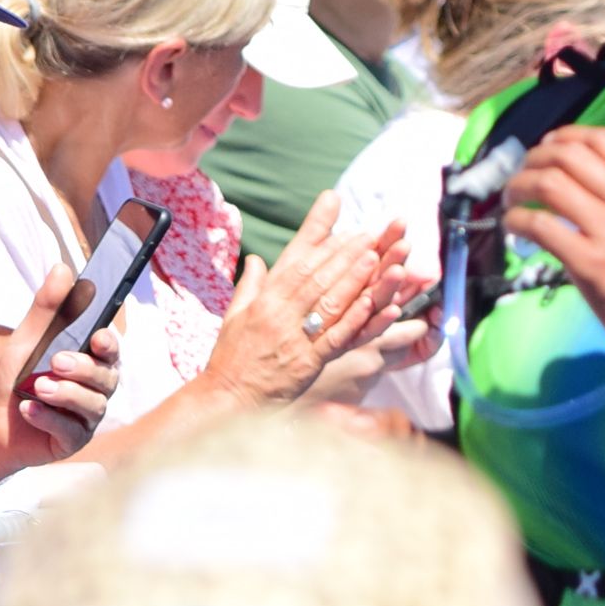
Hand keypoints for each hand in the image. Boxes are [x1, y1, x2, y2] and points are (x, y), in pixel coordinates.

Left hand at [0, 267, 125, 466]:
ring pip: (93, 405)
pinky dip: (48, 418)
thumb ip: (48, 307)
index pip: (112, 350)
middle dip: (82, 368)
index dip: (110, 344)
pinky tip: (28, 410)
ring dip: (65, 394)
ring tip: (38, 388)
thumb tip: (63, 268)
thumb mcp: (27, 339)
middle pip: (106, 377)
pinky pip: (71, 431)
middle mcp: (97, 389)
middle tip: (55, 361)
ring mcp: (88, 417)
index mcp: (92, 361)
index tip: (98, 336)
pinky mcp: (73, 441)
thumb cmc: (16, 379)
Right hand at [204, 193, 393, 404]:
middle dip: (344, 252)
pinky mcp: (308, 363)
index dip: (317, 232)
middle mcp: (279, 314)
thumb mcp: (234, 316)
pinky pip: (337, 338)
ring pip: (329, 302)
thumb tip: (256, 259)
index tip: (336, 206)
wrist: (227, 398)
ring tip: (378, 256)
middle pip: (317, 276)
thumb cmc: (232, 358)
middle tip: (370, 231)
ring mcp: (294, 338)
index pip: (295, 258)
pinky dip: (357, 320)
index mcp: (264, 300)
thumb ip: (250, 286)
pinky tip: (377, 304)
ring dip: (355, 278)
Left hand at [503, 126, 604, 402]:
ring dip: (519, 187)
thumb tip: (591, 189)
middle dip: (533, 159)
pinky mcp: (591, 264)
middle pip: (568, 155)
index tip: (548, 147)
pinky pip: (540, 226)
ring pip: (549, 184)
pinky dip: (517, 220)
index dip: (566, 136)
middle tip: (521, 176)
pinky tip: (514, 228)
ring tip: (512, 200)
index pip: (603, 139)